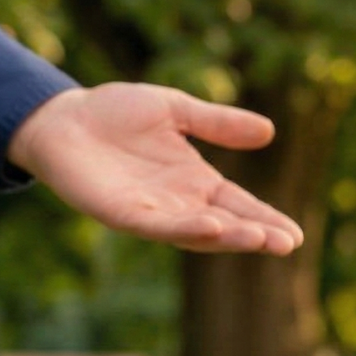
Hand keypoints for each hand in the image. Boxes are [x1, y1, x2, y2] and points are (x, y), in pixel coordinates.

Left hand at [7, 83, 303, 253]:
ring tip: (258, 238)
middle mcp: (178, 203)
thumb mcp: (176, 110)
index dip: (267, 219)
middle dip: (255, 235)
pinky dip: (185, 228)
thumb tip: (270, 131)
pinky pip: (158, 225)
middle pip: (226, 225)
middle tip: (286, 245)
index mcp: (196, 182)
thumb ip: (218, 124)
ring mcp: (151, 211)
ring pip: (196, 232)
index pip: (240, 206)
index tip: (295, 235)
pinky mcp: (121, 212)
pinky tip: (211, 226)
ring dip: (228, 237)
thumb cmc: (115, 113)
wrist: (60, 116)